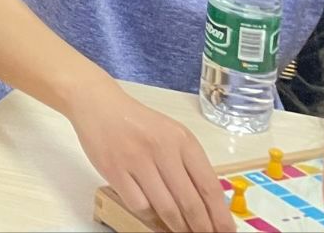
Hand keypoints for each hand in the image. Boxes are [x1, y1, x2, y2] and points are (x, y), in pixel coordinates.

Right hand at [69, 84, 230, 232]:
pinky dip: (151, 220)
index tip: (225, 231)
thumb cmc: (138, 123)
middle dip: (201, 228)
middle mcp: (161, 149)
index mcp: (182, 140)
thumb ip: (189, 164)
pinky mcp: (114, 170)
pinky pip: (139, 206)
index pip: (209, 186)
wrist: (97, 104)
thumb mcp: (171, 135)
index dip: (220, 216)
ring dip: (178, 228)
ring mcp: (135, 160)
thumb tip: (208, 205)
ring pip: (166, 209)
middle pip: (190, 202)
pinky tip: (157, 222)